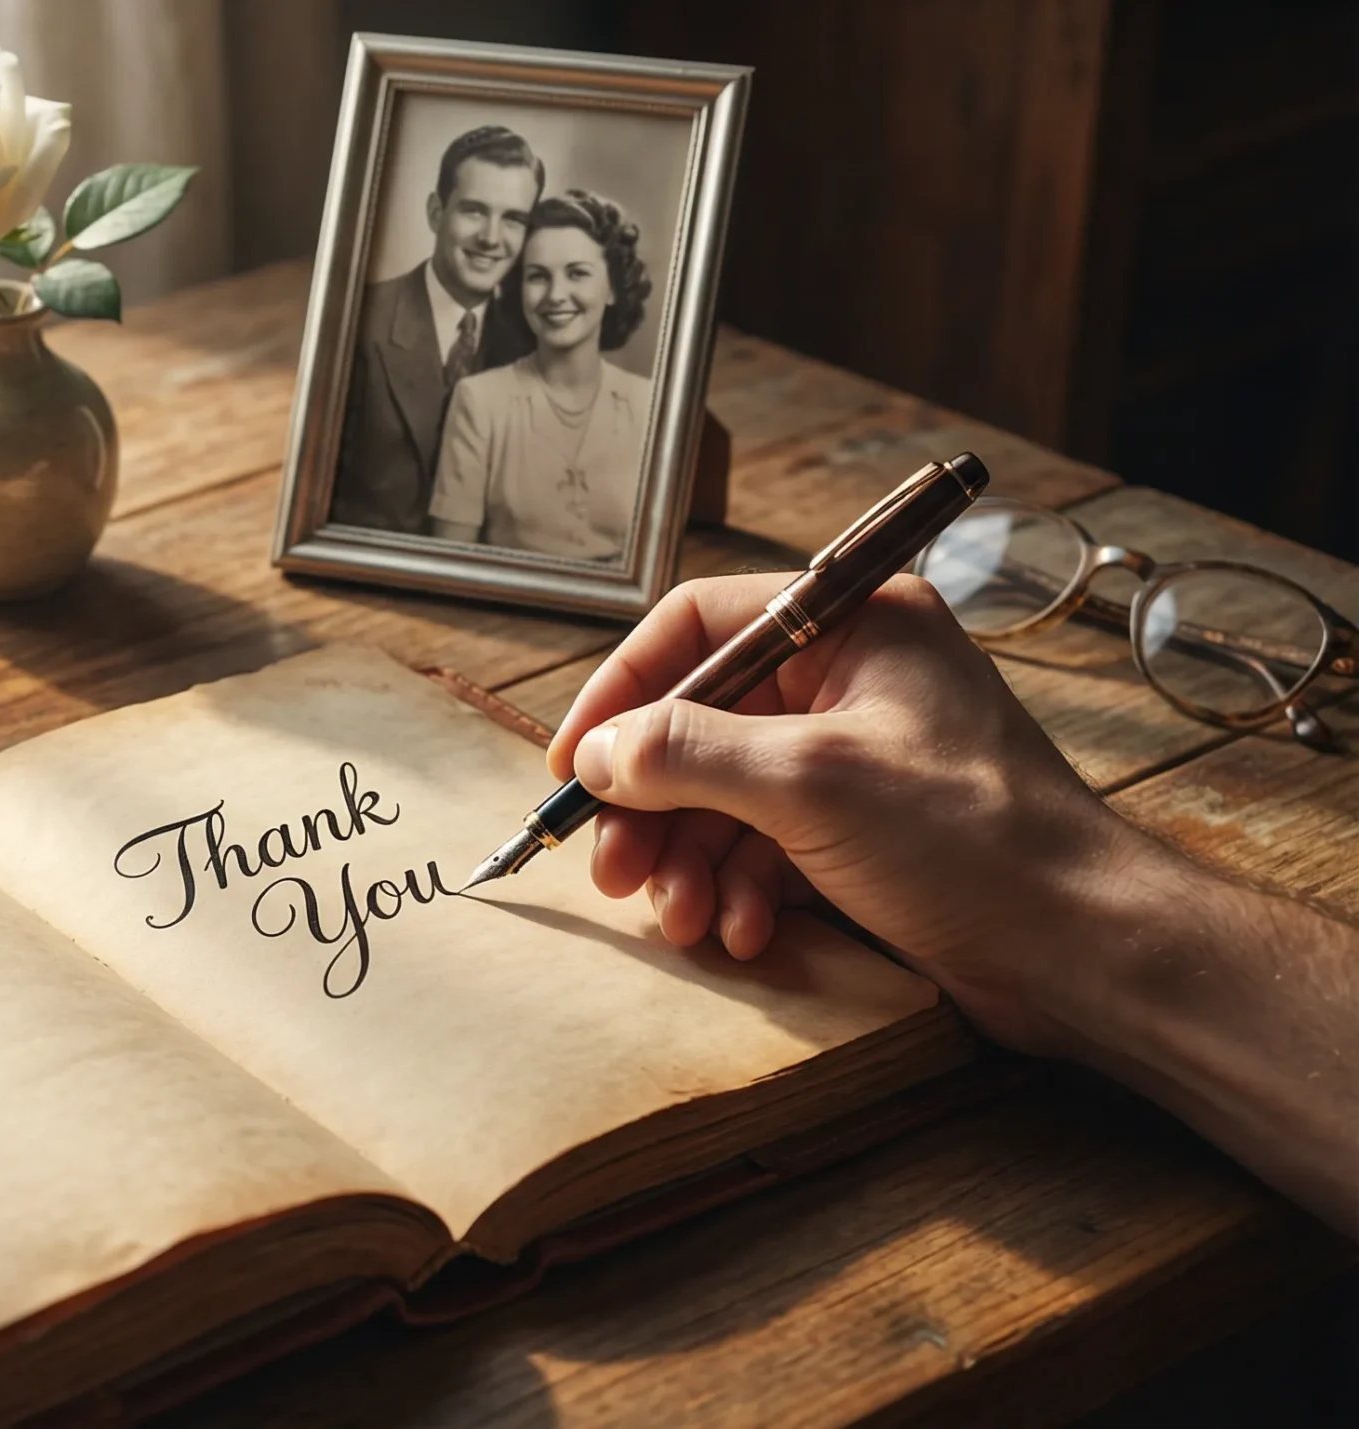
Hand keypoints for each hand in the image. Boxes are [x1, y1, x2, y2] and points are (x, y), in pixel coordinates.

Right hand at [546, 572, 1164, 1056]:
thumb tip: (599, 755)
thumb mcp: (809, 783)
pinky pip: (766, 846)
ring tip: (681, 920)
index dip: (625, 693)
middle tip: (610, 870)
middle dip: (652, 804)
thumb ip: (688, 755)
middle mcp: (854, 679)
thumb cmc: (975, 842)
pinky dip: (742, 891)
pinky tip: (746, 934)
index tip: (576, 765)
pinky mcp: (864, 831)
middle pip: (702, 722)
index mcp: (856, 625)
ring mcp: (857, 758)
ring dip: (689, 862)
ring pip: (726, 795)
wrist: (1086, 950)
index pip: (700, 626)